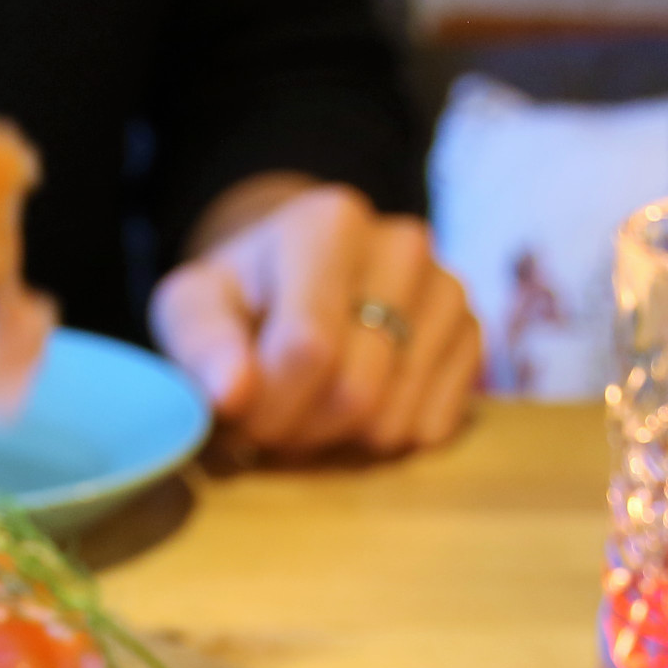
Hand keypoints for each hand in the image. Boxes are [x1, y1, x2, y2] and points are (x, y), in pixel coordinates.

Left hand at [152, 181, 481, 457]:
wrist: (296, 277)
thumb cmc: (241, 297)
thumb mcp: (193, 307)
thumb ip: (200, 346)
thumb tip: (232, 393)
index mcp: (330, 225)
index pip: (306, 350)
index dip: (264, 408)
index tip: (236, 414)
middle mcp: (404, 246)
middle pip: (355, 393)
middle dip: (299, 431)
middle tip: (269, 422)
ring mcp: (448, 291)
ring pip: (395, 421)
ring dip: (339, 442)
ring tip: (307, 410)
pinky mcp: (473, 337)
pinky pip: (431, 428)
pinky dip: (383, 441)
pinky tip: (355, 409)